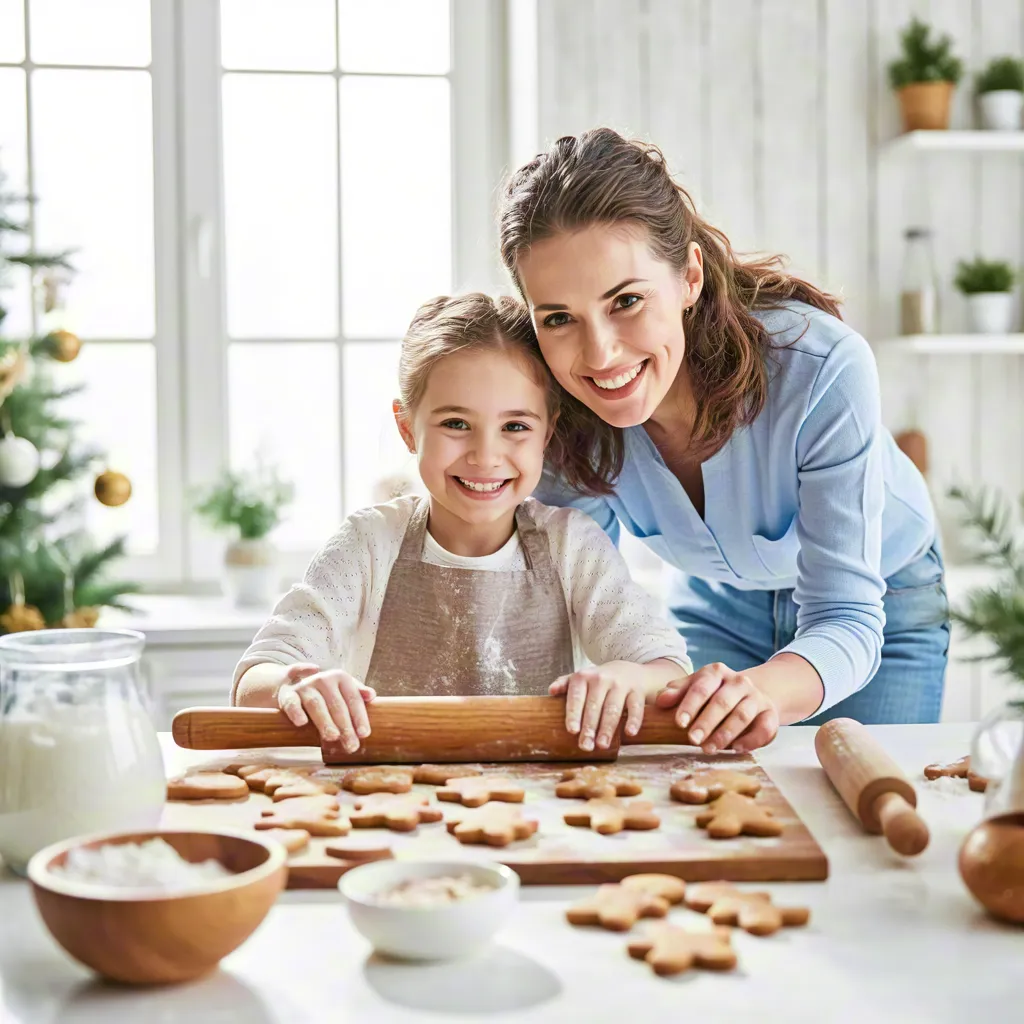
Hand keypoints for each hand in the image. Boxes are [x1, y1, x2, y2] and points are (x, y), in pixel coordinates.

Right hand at [276, 663, 375, 751]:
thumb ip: (357, 693)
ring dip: (325, 721)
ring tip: (332, 737)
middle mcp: (323, 679)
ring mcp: (305, 686)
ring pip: (316, 704)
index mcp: (340, 677)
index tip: (364, 734)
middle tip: (351, 745)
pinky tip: (302, 723)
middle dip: (345, 726)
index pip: (353, 698)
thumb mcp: (342, 688)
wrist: (290, 682)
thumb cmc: (324, 691)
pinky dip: (296, 712)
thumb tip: (371, 695)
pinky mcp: (287, 695)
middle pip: (336, 704)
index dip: (360, 717)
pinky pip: (292, 703)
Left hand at [550, 667, 646, 751]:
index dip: (574, 714)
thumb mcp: (582, 678)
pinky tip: (629, 732)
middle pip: (594, 706)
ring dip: (607, 728)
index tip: (572, 730)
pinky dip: (634, 720)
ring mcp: (621, 684)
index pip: (577, 697)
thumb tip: (551, 691)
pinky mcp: (637, 691)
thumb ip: (565, 684)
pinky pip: (635, 707)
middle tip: (585, 746)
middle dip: (589, 728)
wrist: (630, 671)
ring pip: (613, 708)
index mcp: (584, 677)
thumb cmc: (600, 681)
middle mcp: (602, 678)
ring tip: (602, 745)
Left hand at [655, 662, 778, 753]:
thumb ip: (678, 692)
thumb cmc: (715, 693)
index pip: (702, 687)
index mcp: (717, 672)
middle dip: (706, 722)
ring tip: (709, 749)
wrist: (752, 694)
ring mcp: (756, 697)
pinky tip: (736, 749)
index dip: (690, 704)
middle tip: (692, 740)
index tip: (679, 722)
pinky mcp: (770, 714)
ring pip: (742, 715)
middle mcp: (739, 682)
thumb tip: (661, 700)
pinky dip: (751, 740)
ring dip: (725, 734)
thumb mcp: (695, 686)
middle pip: (722, 702)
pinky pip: (765, 728)